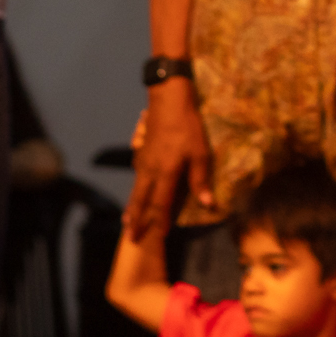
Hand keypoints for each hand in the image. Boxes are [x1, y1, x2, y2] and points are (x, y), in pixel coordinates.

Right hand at [125, 79, 212, 235]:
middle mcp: (150, 170)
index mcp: (165, 173)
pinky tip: (137, 191)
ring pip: (136, 188)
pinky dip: (135, 189)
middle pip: (141, 200)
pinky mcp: (141, 151)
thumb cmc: (187, 126)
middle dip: (136, 220)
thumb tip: (207, 204)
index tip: (158, 237)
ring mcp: (143, 160)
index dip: (160, 222)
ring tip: (127, 220)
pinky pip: (137, 175)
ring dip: (132, 206)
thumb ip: (200, 179)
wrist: (168, 99)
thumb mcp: (200, 152)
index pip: (161, 205)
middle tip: (130, 237)